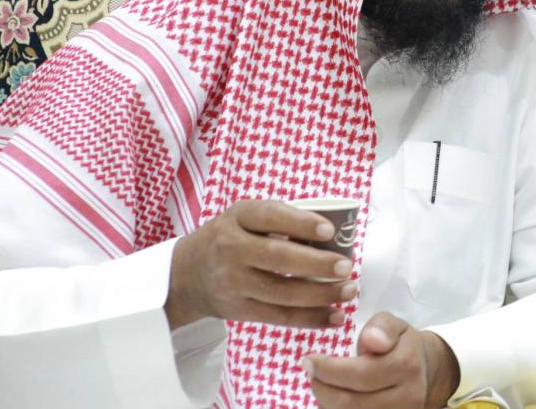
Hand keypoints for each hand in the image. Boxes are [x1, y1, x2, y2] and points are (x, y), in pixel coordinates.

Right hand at [165, 199, 355, 329]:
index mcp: (238, 217)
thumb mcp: (244, 216)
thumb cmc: (230, 237)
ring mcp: (233, 283)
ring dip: (321, 294)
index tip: (329, 230)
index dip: (301, 223)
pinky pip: (279, 317)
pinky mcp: (239, 310)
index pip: (270, 217)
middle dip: (317, 264)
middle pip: (278, 258)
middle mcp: (231, 249)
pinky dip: (310, 318)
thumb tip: (333, 233)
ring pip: (281, 292)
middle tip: (346, 266)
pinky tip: (335, 316)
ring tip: (349, 290)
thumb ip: (280, 219)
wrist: (186, 273)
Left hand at [303, 312, 460, 408]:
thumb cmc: (401, 344)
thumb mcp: (394, 325)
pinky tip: (334, 399)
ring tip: (322, 385)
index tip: (309, 360)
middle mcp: (408, 396)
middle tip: (311, 374)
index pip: (360, 374)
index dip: (328, 369)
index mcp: (406, 365)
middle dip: (323, 389)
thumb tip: (371, 340)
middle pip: (352, 403)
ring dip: (328, 404)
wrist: (425, 370)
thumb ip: (382, 327)